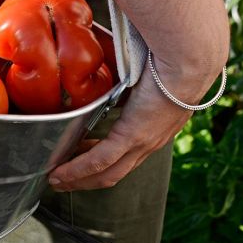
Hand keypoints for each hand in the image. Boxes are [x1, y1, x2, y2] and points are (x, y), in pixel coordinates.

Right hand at [48, 57, 214, 191]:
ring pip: (106, 174)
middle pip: (115, 173)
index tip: (81, 158)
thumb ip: (127, 87)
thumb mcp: (145, 80)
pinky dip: (77, 170)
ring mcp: (142, 143)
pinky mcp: (132, 136)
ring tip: (57, 180)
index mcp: (155, 130)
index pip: (126, 156)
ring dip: (79, 180)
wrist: (186, 64)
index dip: (104, 162)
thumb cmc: (170, 62)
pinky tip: (60, 173)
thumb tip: (109, 80)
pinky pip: (99, 161)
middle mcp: (150, 143)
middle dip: (87, 180)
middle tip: (63, 180)